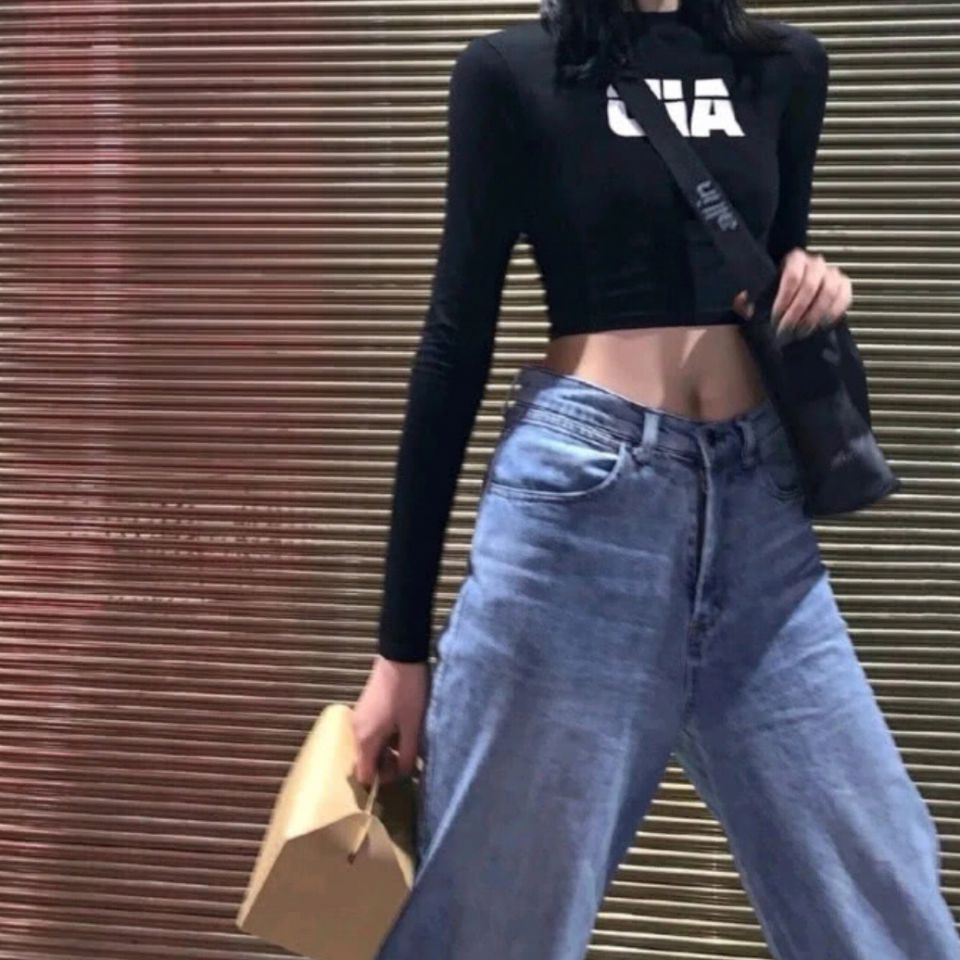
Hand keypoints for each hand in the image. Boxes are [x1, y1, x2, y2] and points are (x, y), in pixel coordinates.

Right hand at [351, 654, 429, 788]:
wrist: (400, 657)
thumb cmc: (408, 693)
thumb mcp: (412, 727)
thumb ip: (407, 755)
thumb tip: (404, 774)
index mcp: (365, 739)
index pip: (364, 775)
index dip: (382, 779)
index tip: (401, 769)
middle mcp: (356, 731)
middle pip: (365, 760)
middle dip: (385, 764)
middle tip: (407, 754)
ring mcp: (358, 718)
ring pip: (369, 745)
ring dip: (386, 749)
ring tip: (407, 739)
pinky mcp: (364, 708)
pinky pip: (370, 732)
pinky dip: (383, 736)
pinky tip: (400, 725)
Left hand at [732, 248, 853, 340]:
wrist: (794, 300)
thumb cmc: (775, 295)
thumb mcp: (758, 296)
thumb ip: (747, 299)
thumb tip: (743, 303)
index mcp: (794, 259)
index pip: (793, 276)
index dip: (784, 300)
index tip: (776, 318)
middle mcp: (816, 263)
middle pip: (809, 287)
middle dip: (796, 312)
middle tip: (786, 330)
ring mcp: (833, 274)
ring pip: (828, 293)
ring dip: (813, 316)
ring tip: (800, 332)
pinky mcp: (845, 286)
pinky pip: (843, 298)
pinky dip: (832, 313)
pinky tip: (819, 326)